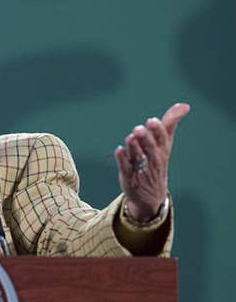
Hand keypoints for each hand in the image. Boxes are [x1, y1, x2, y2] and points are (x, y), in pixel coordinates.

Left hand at [114, 103, 189, 221]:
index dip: (157, 130)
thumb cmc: (157, 162)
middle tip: (138, 129)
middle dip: (145, 138)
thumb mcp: (165, 144)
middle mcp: (153, 160)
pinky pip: (126, 168)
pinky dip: (122, 159)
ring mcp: (141, 169)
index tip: (152, 120)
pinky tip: (118, 150)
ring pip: (138, 157)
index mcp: (162, 150)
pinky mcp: (129, 177)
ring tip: (130, 138)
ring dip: (133, 147)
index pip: (162, 139)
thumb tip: (184, 105)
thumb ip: (170, 124)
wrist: (151, 196)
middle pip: (150, 148)